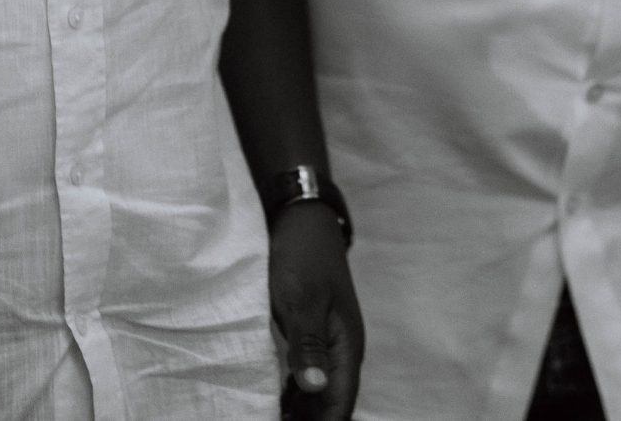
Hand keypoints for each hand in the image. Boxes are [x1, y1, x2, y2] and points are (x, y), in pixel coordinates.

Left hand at [268, 202, 361, 420]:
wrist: (303, 219)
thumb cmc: (301, 257)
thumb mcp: (300, 300)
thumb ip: (309, 345)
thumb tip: (317, 388)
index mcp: (346, 345)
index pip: (340, 403)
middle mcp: (343, 348)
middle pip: (332, 402)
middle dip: (312, 420)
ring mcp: (330, 340)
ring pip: (321, 390)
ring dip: (303, 410)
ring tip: (274, 418)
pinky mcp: (315, 332)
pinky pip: (311, 374)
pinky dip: (296, 392)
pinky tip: (279, 400)